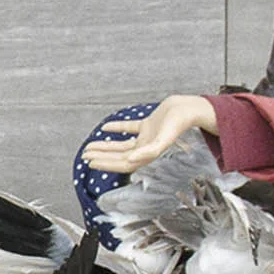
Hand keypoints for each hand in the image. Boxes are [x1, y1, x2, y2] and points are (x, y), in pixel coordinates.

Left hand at [80, 96, 218, 176]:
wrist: (188, 109)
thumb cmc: (178, 125)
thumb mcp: (162, 140)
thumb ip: (148, 152)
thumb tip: (130, 160)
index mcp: (146, 155)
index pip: (121, 164)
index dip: (105, 164)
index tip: (90, 162)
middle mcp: (144, 149)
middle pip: (118, 156)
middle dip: (101, 156)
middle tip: (84, 155)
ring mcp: (145, 137)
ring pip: (121, 145)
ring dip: (105, 146)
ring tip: (90, 146)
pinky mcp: (148, 125)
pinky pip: (129, 128)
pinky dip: (117, 128)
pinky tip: (105, 128)